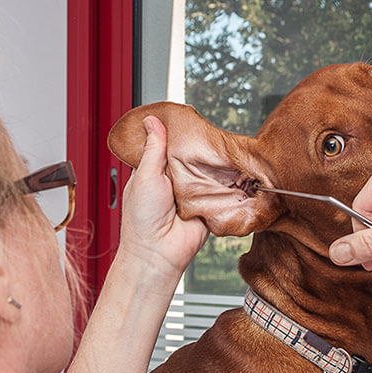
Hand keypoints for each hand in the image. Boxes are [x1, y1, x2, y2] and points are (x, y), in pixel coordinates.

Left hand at [118, 116, 208, 279]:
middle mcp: (173, 181)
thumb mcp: (144, 175)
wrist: (158, 253)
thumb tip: (151, 121)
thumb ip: (152, 148)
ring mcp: (192, 193)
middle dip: (198, 149)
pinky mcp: (208, 205)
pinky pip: (220, 190)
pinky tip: (229, 173)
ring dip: (212, 166)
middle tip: (208, 135)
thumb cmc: (142, 220)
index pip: (166, 146)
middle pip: (190, 157)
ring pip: (206, 171)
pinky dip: (224, 184)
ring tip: (220, 152)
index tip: (186, 119)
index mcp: (152, 172)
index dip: (175, 134)